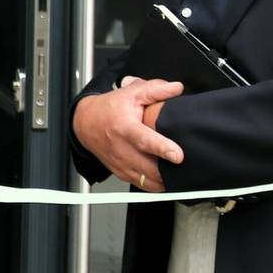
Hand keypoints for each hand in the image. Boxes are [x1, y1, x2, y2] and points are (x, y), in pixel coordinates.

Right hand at [72, 76, 186, 191]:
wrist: (84, 123)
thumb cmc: (108, 109)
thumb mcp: (130, 93)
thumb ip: (155, 90)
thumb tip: (176, 88)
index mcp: (124, 127)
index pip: (144, 140)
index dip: (162, 148)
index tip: (177, 155)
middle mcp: (121, 148)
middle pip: (149, 167)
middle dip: (169, 171)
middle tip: (187, 167)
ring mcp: (120, 163)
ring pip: (147, 180)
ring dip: (164, 180)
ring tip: (179, 174)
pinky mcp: (121, 172)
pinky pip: (142, 185)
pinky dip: (156, 185)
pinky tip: (166, 178)